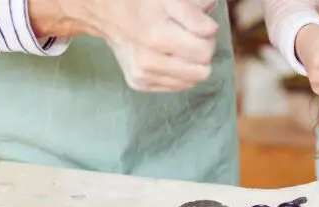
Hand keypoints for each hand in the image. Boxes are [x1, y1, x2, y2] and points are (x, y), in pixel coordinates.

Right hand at [80, 0, 219, 91]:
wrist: (108, 13)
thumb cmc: (142, 1)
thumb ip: (194, 12)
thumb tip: (210, 30)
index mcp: (156, 36)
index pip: (205, 51)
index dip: (208, 35)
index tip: (200, 25)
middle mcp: (148, 60)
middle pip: (202, 69)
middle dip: (202, 51)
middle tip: (190, 35)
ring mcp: (142, 74)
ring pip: (191, 80)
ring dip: (191, 63)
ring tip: (178, 45)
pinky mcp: (139, 83)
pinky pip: (177, 86)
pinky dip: (178, 72)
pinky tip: (167, 56)